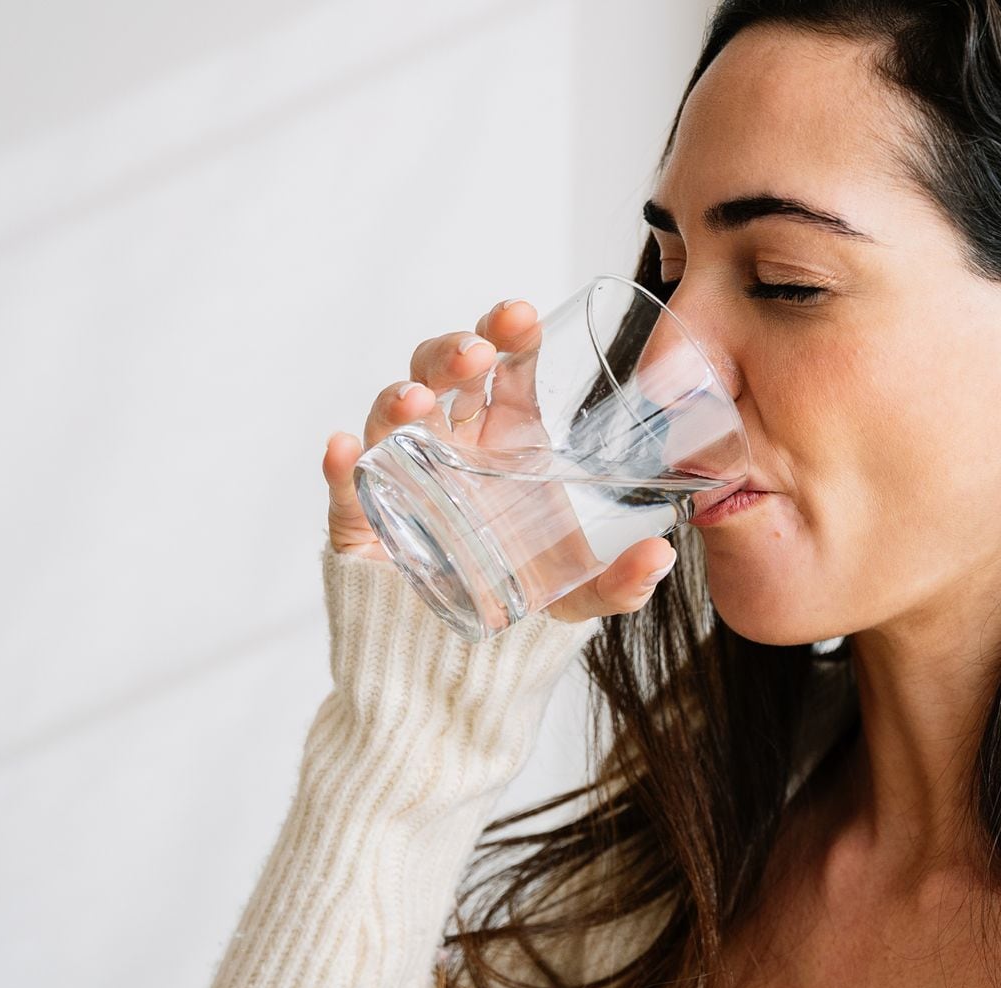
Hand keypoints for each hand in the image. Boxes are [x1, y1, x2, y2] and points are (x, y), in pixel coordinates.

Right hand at [320, 297, 678, 623]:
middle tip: (477, 353)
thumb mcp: (579, 593)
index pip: (504, 368)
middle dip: (454, 352)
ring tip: (419, 398)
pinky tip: (342, 448)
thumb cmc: (518, 598)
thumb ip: (621, 581)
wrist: (460, 656)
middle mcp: (449, 443)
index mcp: (502, 437)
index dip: (509, 336)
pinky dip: (338, 467)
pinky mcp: (361, 523)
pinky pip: (344, 488)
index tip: (522, 317)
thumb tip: (662, 557)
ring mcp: (400, 476)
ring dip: (399, 399)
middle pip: (441, 375)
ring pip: (390, 419)